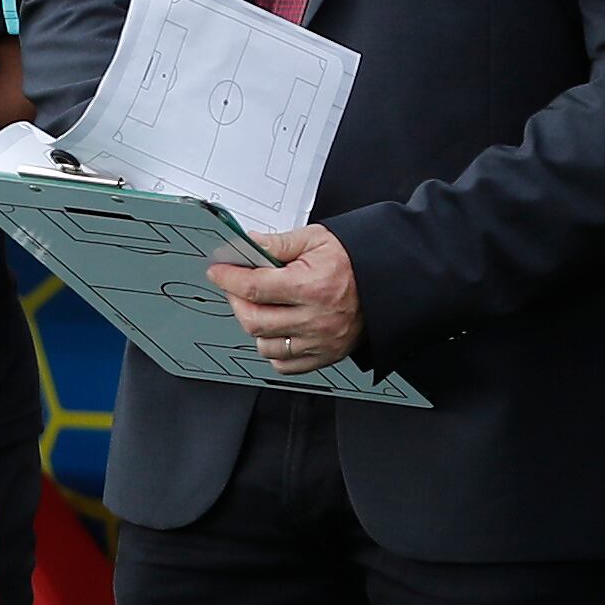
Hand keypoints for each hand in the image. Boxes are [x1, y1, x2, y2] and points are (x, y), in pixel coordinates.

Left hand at [207, 223, 362, 372]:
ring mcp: (320, 342)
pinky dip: (274, 351)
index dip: (228, 278)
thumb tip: (248, 245)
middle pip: (253, 320)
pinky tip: (276, 331)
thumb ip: (278, 244)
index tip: (218, 272)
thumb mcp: (316, 239)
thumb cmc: (354, 260)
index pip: (254, 287)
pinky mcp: (325, 356)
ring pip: (265, 346)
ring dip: (254, 327)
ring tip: (260, 308)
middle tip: (235, 287)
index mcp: (311, 287)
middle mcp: (315, 318)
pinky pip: (284, 365)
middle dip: (236, 301)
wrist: (387, 281)